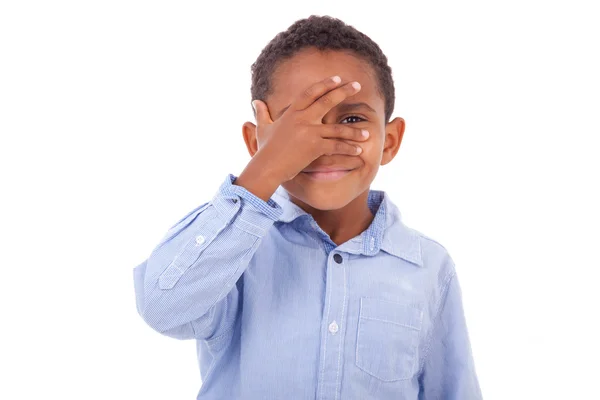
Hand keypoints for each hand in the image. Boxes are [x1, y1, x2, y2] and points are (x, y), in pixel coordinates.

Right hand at [251, 75, 368, 183]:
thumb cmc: (265, 150)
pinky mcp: (314, 147)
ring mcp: (309, 132)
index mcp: (292, 112)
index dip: (325, 84)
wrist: (266, 167)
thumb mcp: (263, 128)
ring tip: (367, 133)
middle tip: (357, 85)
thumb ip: (261, 113)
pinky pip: (336, 146)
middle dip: (344, 92)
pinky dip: (348, 148)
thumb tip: (255, 101)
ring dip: (354, 131)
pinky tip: (359, 150)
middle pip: (327, 101)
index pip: (311, 93)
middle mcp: (302, 118)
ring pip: (337, 128)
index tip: (338, 78)